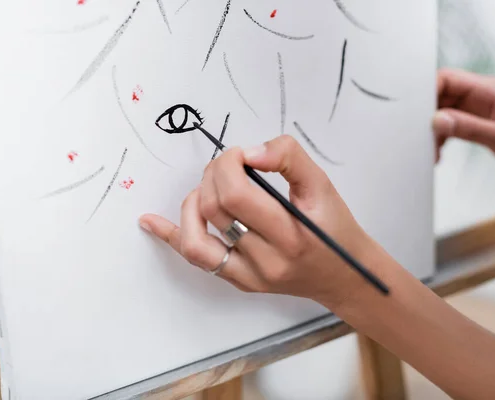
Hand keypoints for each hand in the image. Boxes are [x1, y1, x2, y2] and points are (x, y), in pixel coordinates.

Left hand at [139, 136, 378, 308]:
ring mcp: (248, 276)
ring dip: (192, 203)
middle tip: (229, 167)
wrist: (344, 274)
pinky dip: (172, 237)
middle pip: (213, 210)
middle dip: (213, 176)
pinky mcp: (239, 281)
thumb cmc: (335, 227)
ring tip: (208, 189)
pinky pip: (198, 259)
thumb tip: (249, 153)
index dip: (228, 165)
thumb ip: (289, 158)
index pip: (236, 195)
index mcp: (290, 235)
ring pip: (195, 240)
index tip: (240, 155)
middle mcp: (266, 262)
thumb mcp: (322, 185)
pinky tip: (150, 222)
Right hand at [433, 68, 494, 180]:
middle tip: (423, 136)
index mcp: (486, 90)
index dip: (428, 91)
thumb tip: (437, 120)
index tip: (417, 111)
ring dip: (432, 131)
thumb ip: (468, 127)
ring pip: (440, 112)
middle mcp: (477, 96)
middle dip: (427, 117)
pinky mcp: (472, 122)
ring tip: (433, 150)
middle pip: (439, 96)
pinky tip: (439, 151)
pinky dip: (439, 138)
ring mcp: (473, 109)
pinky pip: (447, 125)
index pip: (446, 79)